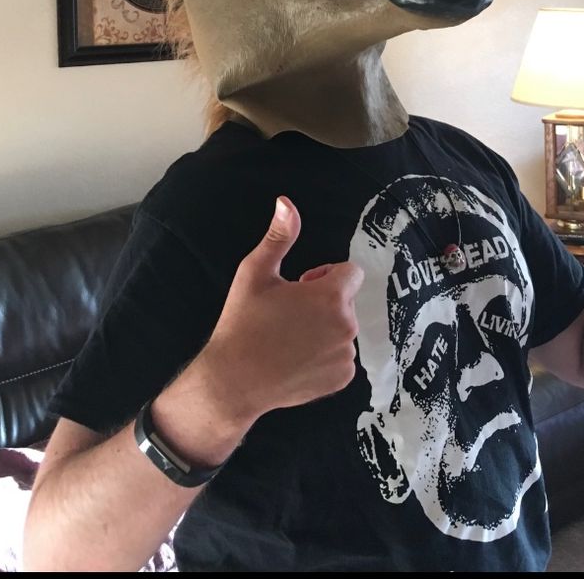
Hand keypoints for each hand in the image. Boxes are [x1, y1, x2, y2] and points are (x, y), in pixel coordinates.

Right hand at [199, 197, 363, 422]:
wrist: (233, 381)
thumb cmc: (242, 323)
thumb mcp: (255, 273)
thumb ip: (278, 237)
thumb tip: (286, 203)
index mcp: (332, 297)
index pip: (350, 273)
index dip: (326, 276)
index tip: (301, 287)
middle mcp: (347, 326)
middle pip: (345, 301)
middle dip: (324, 302)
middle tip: (289, 313)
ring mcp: (346, 355)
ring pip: (343, 328)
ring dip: (325, 328)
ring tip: (291, 338)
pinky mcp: (342, 378)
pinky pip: (342, 356)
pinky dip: (326, 355)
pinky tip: (297, 358)